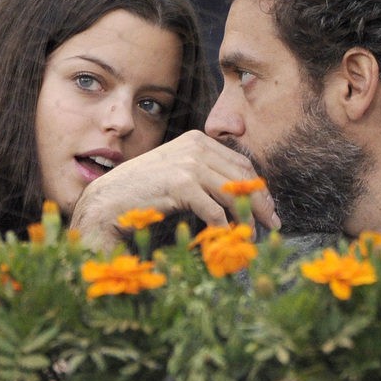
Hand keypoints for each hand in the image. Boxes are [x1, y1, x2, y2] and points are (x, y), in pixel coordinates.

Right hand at [69, 130, 280, 251]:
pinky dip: (224, 228)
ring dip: (246, 218)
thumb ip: (204, 172)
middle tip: (271, 224)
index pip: (241, 164)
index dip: (258, 188)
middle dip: (260, 203)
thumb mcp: (178, 171)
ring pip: (232, 194)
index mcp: (198, 140)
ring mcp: (188, 164)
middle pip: (243, 177)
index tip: (267, 207)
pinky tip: (226, 239)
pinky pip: (214, 211)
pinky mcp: (181, 185)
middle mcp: (196, 147)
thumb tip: (238, 192)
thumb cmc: (144, 190)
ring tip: (250, 236)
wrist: (109, 199)